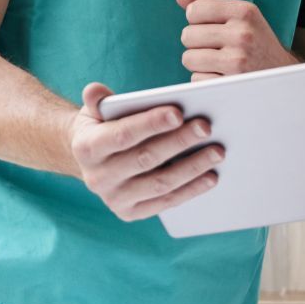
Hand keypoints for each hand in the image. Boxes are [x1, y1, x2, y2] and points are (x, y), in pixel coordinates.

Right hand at [66, 83, 223, 221]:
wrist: (90, 164)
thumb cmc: (101, 128)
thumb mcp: (93, 112)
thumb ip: (97, 101)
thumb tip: (96, 90)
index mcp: (86, 148)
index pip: (123, 135)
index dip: (150, 124)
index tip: (178, 112)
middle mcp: (98, 178)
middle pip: (145, 159)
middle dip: (179, 142)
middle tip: (206, 127)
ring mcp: (115, 199)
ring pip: (160, 183)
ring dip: (192, 168)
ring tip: (217, 151)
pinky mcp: (131, 213)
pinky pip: (166, 202)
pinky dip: (191, 190)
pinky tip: (211, 176)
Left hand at [176, 0, 297, 79]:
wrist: (283, 75)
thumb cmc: (255, 43)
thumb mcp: (240, 17)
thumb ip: (209, 3)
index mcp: (244, 11)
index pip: (194, 10)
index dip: (197, 20)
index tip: (212, 27)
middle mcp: (242, 33)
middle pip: (187, 35)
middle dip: (197, 43)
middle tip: (217, 47)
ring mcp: (237, 60)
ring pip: (188, 58)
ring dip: (199, 63)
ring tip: (219, 62)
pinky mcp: (230, 84)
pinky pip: (196, 79)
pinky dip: (205, 79)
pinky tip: (223, 76)